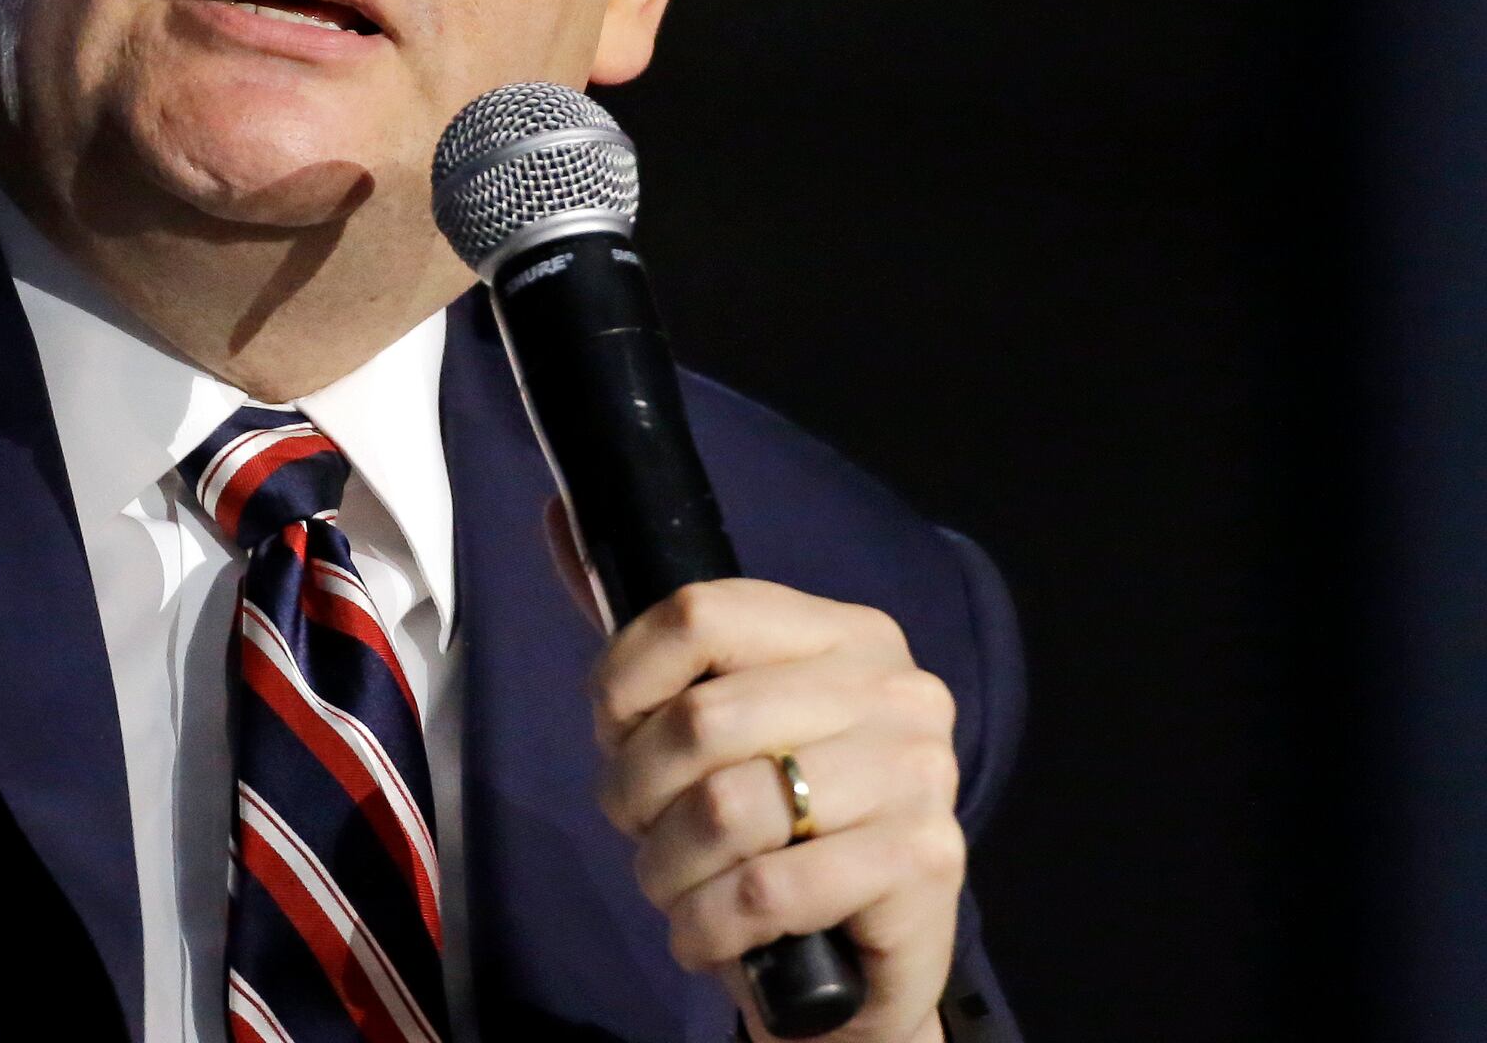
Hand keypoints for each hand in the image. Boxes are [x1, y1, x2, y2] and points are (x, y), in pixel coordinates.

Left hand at [591, 579, 967, 1042]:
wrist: (861, 968)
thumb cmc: (778, 837)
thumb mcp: (716, 729)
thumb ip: (651, 638)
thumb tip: (560, 518)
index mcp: (846, 633)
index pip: (699, 611)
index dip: (624, 681)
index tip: (616, 736)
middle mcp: (897, 689)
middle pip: (703, 718)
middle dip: (636, 795)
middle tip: (642, 836)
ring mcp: (921, 774)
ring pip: (728, 808)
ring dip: (667, 869)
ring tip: (673, 891)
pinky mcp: (926, 862)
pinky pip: (768, 888)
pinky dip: (709, 924)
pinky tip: (706, 934)